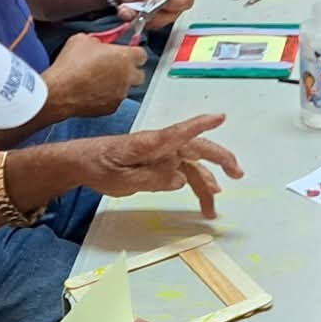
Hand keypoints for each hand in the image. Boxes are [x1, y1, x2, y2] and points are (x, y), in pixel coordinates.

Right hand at [44, 33, 146, 117]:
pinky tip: (93, 92)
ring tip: (99, 81)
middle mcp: (127, 77)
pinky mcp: (111, 108)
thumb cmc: (70, 66)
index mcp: (124, 57)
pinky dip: (107, 97)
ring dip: (117, 84)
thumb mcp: (82, 40)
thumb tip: (99, 43)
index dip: (133, 53)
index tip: (126, 53)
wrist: (59, 91)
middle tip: (115, 67)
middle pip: (139, 74)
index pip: (142, 54)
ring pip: (126, 89)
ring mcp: (120, 94)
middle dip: (130, 71)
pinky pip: (114, 101)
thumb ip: (98, 40)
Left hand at [84, 113, 241, 216]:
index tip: (221, 117)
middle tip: (238, 173)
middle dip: (220, 159)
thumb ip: (154, 179)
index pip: (181, 132)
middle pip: (197, 149)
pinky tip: (205, 192)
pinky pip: (182, 170)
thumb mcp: (123, 180)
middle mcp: (162, 146)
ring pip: (192, 165)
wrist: (82, 162)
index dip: (202, 125)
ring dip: (207, 181)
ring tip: (216, 203)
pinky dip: (195, 181)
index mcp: (153, 144)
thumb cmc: (100, 167)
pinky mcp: (158, 162)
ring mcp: (162, 154)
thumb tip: (182, 179)